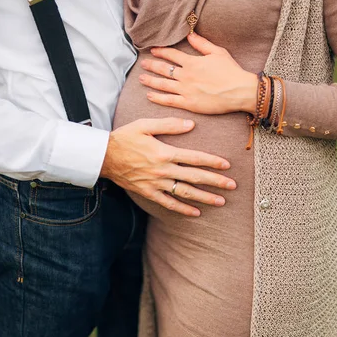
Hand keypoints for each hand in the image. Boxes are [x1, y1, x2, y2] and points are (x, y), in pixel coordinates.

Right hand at [100, 118, 236, 216]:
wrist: (103, 157)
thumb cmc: (125, 138)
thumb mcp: (145, 125)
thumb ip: (169, 125)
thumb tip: (191, 124)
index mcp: (165, 153)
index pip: (195, 158)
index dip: (212, 162)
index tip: (227, 165)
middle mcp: (163, 170)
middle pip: (195, 177)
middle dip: (216, 182)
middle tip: (233, 186)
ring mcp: (156, 183)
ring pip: (185, 192)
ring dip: (205, 197)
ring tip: (221, 202)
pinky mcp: (148, 192)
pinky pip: (168, 203)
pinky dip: (183, 209)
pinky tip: (196, 213)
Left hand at [139, 33, 257, 114]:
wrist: (239, 91)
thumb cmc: (231, 71)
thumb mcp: (218, 52)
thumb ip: (201, 44)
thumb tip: (189, 34)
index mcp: (192, 62)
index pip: (172, 55)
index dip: (161, 51)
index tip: (152, 50)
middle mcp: (186, 76)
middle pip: (164, 69)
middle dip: (152, 65)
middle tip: (143, 64)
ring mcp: (186, 90)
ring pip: (163, 84)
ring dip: (150, 81)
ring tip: (141, 78)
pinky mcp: (189, 104)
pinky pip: (169, 100)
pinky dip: (158, 98)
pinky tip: (150, 95)